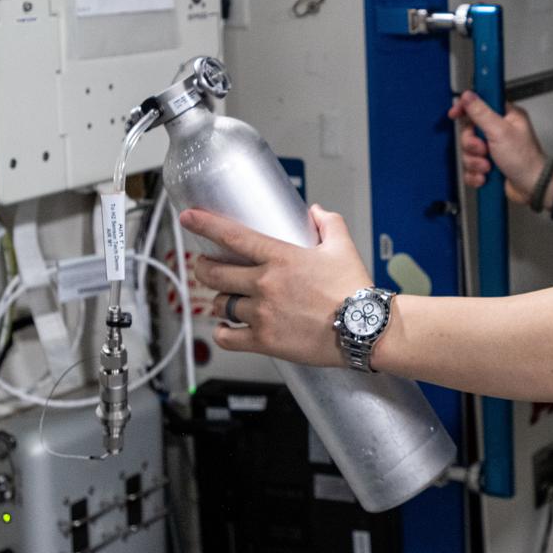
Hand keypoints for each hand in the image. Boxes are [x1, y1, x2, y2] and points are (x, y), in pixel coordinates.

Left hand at [181, 204, 371, 367]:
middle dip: (202, 267)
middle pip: (214, 272)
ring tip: (224, 299)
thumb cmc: (354, 289)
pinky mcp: (265, 341)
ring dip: (218, 300)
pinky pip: (228, 337)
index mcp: (280, 257)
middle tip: (202, 265)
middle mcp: (265, 284)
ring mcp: (262, 313)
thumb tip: (315, 212)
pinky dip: (222, 332)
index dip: (205, 224)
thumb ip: (328, 223)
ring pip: (221, 304)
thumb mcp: (343, 246)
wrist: (364, 328)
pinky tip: (226, 328)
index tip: (188, 217)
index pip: (232, 235)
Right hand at [448, 91, 548, 205]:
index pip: (480, 104)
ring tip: (488, 166)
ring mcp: (493, 149)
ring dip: (475, 162)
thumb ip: (481, 112)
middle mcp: (499, 131)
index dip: (466, 108)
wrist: (531, 188)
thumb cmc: (526, 160)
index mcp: (506, 117)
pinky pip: (470, 167)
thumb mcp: (500, 132)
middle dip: (472, 144)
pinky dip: (475, 174)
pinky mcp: (488, 165)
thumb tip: (468, 96)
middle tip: (483, 150)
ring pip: (468, 151)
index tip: (455, 113)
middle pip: (469, 130)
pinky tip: (485, 176)